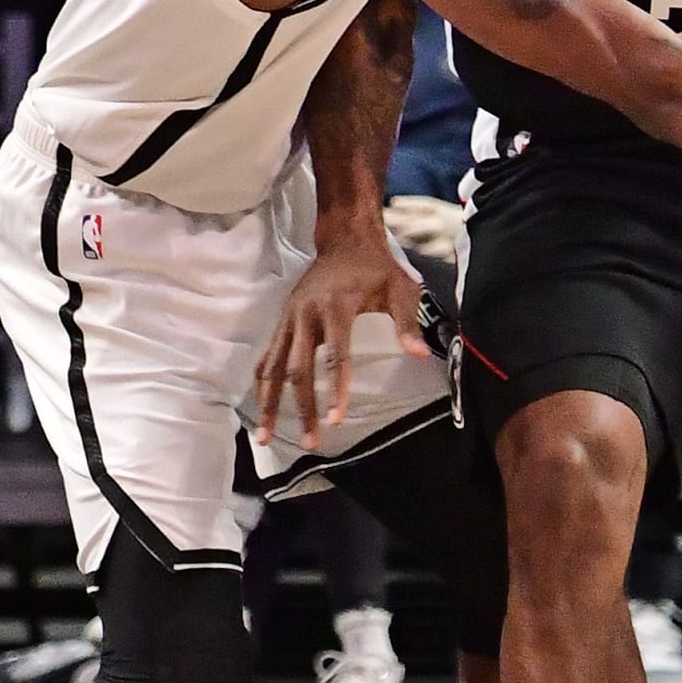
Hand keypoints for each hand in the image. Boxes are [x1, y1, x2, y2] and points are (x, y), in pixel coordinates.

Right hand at [254, 222, 429, 448]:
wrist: (345, 240)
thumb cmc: (377, 268)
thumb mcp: (401, 289)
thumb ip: (407, 322)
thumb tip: (420, 355)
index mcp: (335, 307)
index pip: (335, 356)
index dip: (336, 389)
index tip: (336, 420)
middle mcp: (305, 314)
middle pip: (298, 369)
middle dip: (303, 408)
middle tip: (311, 443)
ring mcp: (288, 318)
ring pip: (272, 367)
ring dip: (269, 404)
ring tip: (264, 438)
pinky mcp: (281, 322)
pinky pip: (266, 358)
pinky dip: (262, 385)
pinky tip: (262, 410)